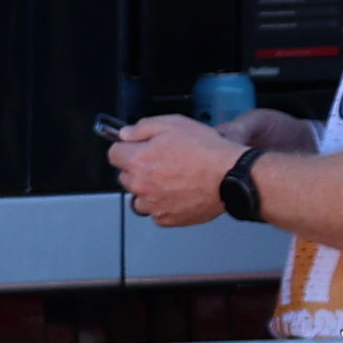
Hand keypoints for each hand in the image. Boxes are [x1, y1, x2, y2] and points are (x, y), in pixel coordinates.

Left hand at [111, 111, 257, 229]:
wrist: (229, 176)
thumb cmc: (206, 150)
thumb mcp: (173, 124)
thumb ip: (143, 127)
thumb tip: (126, 133)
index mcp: (138, 160)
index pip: (113, 154)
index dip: (125, 148)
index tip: (134, 147)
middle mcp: (141, 185)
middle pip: (124, 176)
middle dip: (136, 168)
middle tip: (160, 161)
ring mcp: (153, 205)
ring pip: (137, 198)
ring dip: (147, 189)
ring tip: (169, 179)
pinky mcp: (166, 218)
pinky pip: (155, 212)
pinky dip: (161, 204)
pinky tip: (177, 193)